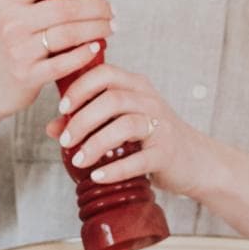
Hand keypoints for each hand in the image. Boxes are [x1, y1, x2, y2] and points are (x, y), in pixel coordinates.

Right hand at [0, 0, 110, 126]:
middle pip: (65, 6)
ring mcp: (17, 49)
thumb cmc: (6, 44)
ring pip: (69, 33)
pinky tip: (97, 47)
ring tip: (111, 28)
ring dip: (98, 28)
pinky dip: (85, 53)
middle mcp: (10, 21)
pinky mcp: (26, 75)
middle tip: (112, 11)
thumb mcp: (9, 14)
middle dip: (97, 7)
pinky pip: (65, 61)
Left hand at [47, 62, 216, 197]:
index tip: (62, 108)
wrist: (196, 161)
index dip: (80, 88)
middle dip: (82, 120)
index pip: (104, 74)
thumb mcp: (122, 123)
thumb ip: (89, 120)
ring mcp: (161, 126)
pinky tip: (97, 176)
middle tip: (65, 140)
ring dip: (95, 144)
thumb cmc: (153, 138)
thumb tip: (52, 127)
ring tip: (78, 161)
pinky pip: (138, 159)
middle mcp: (150, 101)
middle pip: (111, 99)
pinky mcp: (166, 153)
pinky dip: (115, 169)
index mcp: (137, 87)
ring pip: (125, 126)